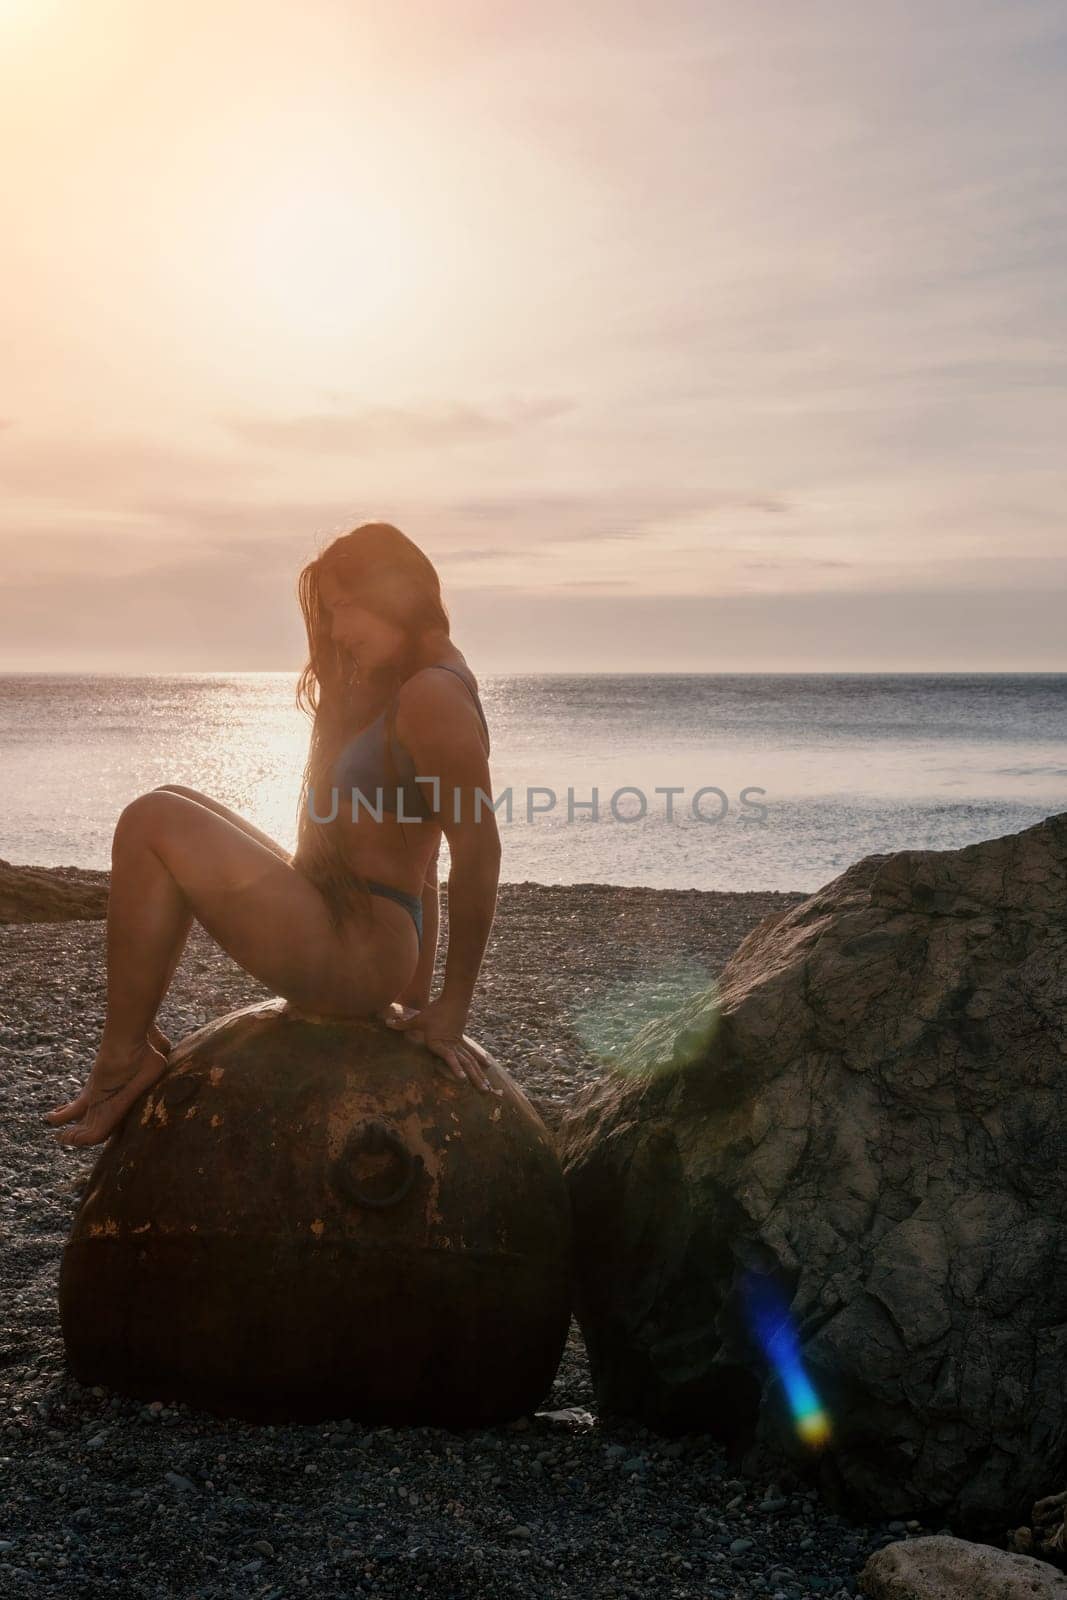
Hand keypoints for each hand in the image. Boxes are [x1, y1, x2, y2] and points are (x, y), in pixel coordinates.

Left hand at [383, 998, 500, 1094]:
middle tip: (484, 1090)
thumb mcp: (418, 1019)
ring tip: (487, 1086)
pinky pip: (472, 1053)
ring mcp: (459, 1043)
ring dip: (479, 1073)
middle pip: (465, 1063)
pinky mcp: (463, 1041)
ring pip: (471, 1061)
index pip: (449, 1057)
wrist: (453, 1000)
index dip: (455, 1068)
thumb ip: (403, 1024)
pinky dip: (479, 1059)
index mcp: (440, 1042)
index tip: (462, 1079)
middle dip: (474, 1077)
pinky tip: (487, 1066)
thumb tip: (386, 1024)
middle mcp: (452, 1045)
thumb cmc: (434, 1010)